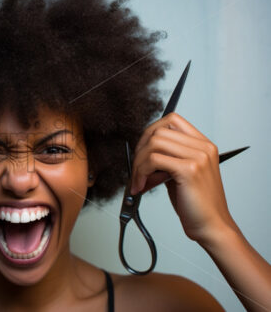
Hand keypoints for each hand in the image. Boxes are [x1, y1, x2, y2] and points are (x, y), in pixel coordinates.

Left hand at [130, 113, 235, 242]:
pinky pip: (154, 159)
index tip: (141, 152)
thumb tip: (139, 153)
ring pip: (154, 143)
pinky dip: (141, 172)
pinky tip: (142, 186)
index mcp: (203, 144)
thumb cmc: (195, 203)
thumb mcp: (179, 174)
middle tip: (136, 170)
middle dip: (140, 150)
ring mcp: (198, 156)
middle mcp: (203, 147)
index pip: (171, 120)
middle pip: (158, 131)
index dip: (150, 133)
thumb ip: (165, 159)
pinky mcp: (189, 169)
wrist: (211, 226)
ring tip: (139, 181)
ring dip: (139, 163)